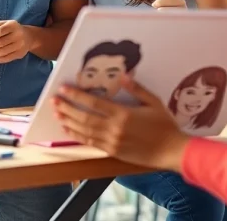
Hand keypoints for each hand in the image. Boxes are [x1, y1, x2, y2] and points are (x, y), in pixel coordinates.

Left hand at [0, 19, 33, 62]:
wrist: (29, 37)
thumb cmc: (11, 29)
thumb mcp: (3, 24)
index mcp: (13, 25)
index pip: (1, 31)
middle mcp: (18, 35)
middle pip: (0, 43)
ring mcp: (20, 46)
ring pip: (2, 52)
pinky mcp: (19, 54)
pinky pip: (5, 59)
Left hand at [52, 77, 188, 170]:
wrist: (172, 151)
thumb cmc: (165, 126)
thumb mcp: (153, 102)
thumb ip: (137, 89)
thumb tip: (123, 75)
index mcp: (123, 114)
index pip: (94, 103)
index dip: (76, 95)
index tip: (63, 89)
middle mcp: (114, 128)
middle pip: (84, 117)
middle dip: (67, 108)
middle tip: (54, 100)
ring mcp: (112, 142)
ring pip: (84, 131)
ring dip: (68, 122)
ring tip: (57, 113)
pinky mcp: (112, 151)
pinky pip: (90, 143)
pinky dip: (77, 136)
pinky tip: (69, 129)